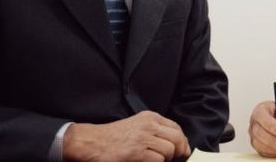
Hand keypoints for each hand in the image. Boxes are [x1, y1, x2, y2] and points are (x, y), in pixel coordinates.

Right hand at [63, 110, 190, 161]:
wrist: (93, 142)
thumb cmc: (114, 137)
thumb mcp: (138, 126)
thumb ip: (156, 130)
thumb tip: (177, 143)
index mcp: (150, 117)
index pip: (176, 128)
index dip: (182, 141)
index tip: (182, 150)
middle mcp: (149, 125)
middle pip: (177, 138)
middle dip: (178, 151)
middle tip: (173, 158)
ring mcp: (143, 137)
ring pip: (169, 150)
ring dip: (165, 159)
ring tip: (154, 160)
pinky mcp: (137, 152)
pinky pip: (158, 160)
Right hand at [249, 101, 275, 157]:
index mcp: (263, 109)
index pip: (260, 115)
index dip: (269, 124)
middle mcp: (256, 122)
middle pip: (258, 132)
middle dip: (273, 140)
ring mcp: (255, 135)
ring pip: (260, 144)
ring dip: (275, 148)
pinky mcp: (258, 147)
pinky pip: (264, 152)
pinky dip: (275, 153)